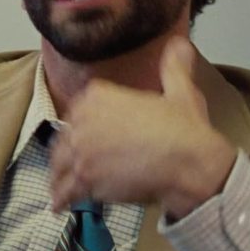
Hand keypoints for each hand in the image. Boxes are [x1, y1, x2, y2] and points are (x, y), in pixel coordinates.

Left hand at [49, 36, 236, 218]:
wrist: (190, 162)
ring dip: (60, 176)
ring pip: (61, 164)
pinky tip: (60, 204)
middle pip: (65, 139)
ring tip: (60, 186)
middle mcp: (83, 120)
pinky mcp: (85, 178)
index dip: (80, 127)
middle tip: (72, 164)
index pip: (77, 112)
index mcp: (99, 95)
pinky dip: (62, 198)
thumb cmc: (185, 130)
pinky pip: (66, 189)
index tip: (84, 137)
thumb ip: (173, 67)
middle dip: (68, 152)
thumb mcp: (179, 90)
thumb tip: (179, 45)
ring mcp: (82, 150)